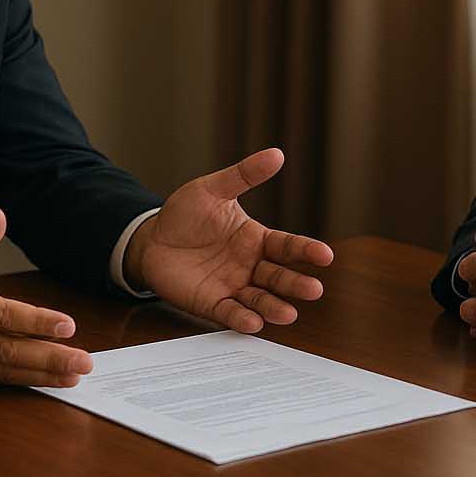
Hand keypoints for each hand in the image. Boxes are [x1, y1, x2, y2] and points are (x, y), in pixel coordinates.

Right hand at [0, 208, 91, 386]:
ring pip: (2, 369)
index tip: (68, 325)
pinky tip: (47, 382)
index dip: (35, 321)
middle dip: (49, 358)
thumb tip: (1, 215)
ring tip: (73, 376)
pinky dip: (21, 382)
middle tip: (84, 361)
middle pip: (7, 349)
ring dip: (41, 375)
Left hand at [123, 148, 333, 332]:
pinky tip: (253, 322)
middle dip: (296, 284)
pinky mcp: (210, 303)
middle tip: (314, 290)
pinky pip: (229, 312)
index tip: (325, 256)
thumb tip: (276, 154)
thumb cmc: (185, 214)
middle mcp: (250, 266)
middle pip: (279, 277)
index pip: (287, 246)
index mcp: (256, 239)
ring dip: (274, 307)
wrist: (150, 238)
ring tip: (288, 314)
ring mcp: (232, 286)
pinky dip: (242, 318)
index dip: (306, 251)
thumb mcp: (214, 189)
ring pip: (259, 299)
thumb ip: (244, 175)